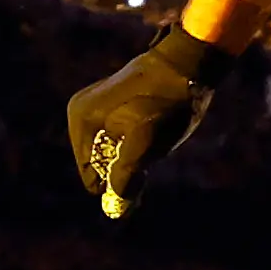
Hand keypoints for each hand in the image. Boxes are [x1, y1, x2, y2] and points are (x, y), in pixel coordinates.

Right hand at [67, 32, 236, 219]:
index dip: (115, 188)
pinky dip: (135, 145)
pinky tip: (154, 131)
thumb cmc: (168, 102)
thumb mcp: (146, 141)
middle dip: (123, 171)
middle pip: (100, 164)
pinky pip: (119, 139)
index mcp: (82, 120)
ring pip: (112, 153)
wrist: (188, 63)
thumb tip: (116, 205)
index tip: (139, 190)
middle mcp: (82, 113)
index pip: (91, 175)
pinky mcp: (113, 105)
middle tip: (150, 165)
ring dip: (132, 158)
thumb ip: (125, 174)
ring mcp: (96, 107)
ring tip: (154, 140)